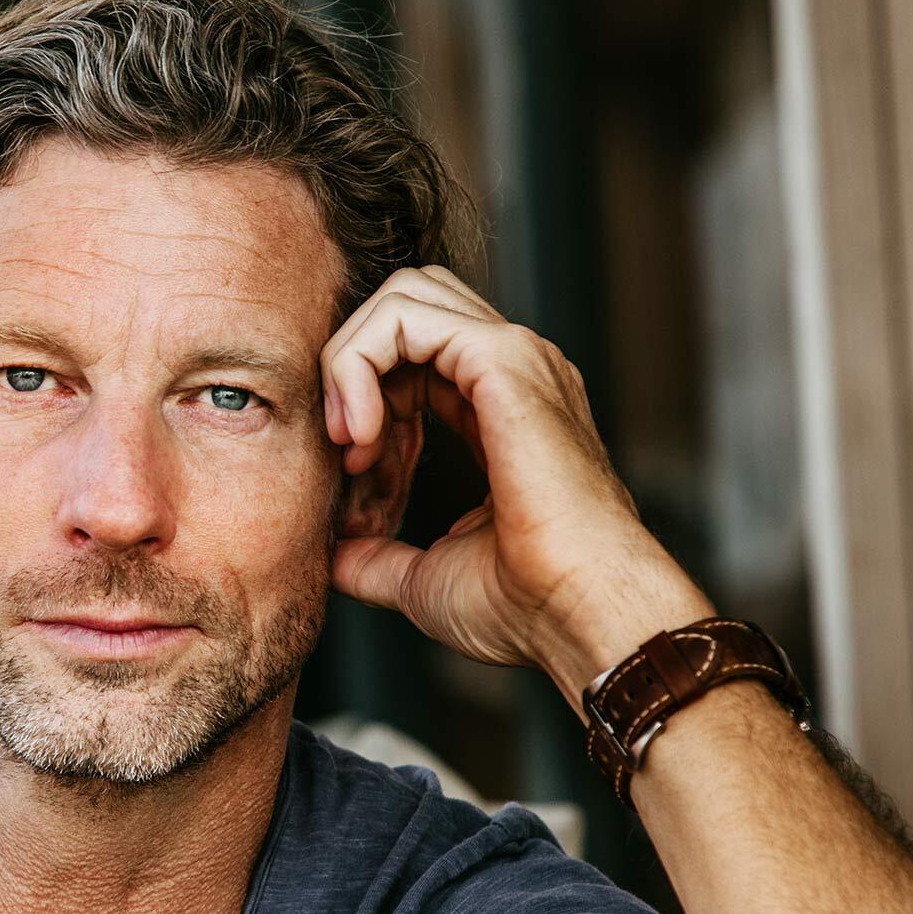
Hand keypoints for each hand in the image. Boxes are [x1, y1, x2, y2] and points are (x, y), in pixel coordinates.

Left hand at [321, 266, 714, 716]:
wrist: (579, 617)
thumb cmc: (524, 605)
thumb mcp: (424, 577)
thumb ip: (377, 558)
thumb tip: (334, 561)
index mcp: (501, 408)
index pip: (411, 354)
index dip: (364, 400)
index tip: (353, 474)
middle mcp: (512, 372)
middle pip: (407, 305)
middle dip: (352, 362)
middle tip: (344, 445)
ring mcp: (514, 359)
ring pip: (402, 296)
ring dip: (350, 359)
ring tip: (351, 438)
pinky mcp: (504, 360)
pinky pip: (403, 317)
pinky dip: (359, 364)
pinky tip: (362, 434)